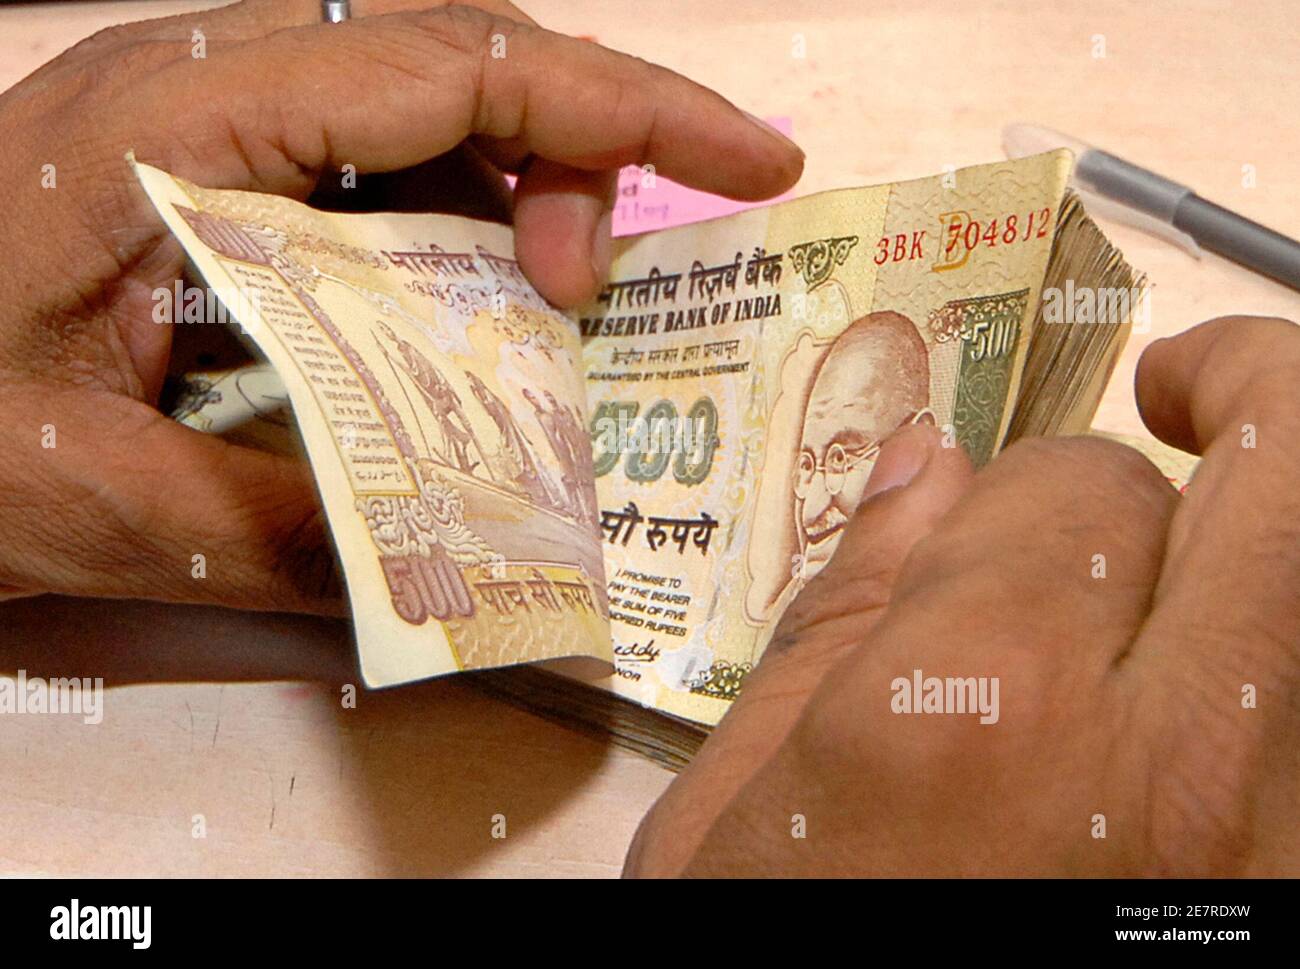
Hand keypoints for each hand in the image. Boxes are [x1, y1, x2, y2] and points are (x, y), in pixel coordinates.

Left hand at [0, 0, 801, 613]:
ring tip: (540, 319)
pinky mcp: (201, 169)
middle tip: (598, 298)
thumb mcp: (97, 502)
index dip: (625, 110)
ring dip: (513, 202)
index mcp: (181, 119)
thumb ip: (289, 529)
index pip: (459, 66)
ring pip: (423, 114)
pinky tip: (459, 319)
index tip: (752, 158)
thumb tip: (467, 573)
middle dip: (582, 159)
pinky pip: (367, 169)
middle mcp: (199, 85)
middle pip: (460, 63)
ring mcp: (199, 120)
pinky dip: (449, 235)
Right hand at [627, 315, 1299, 876]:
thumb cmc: (782, 952)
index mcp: (976, 715)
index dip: (1039, 477)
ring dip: (1282, 527)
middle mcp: (1171, 765)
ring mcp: (1275, 845)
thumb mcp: (740, 808)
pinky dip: (1282, 659)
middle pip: (1295, 477)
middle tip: (1194, 394)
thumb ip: (842, 615)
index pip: (1079, 487)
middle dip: (1255, 392)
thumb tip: (917, 462)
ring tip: (1224, 519)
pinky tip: (1219, 665)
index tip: (1004, 511)